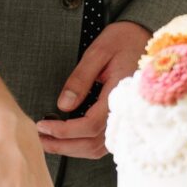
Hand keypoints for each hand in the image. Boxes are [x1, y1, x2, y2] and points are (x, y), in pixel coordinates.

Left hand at [35, 19, 148, 160]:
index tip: (43, 125)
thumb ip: (81, 79)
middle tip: (39, 139)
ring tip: (49, 142)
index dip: (64, 130)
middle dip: (63, 145)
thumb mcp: (99, 52)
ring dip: (72, 149)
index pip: (90, 125)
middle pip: (93, 143)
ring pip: (99, 148)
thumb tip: (64, 105)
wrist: (146, 36)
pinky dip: (85, 145)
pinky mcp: (125, 120)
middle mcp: (126, 113)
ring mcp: (128, 119)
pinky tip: (69, 139)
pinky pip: (105, 142)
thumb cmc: (125, 40)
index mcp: (120, 95)